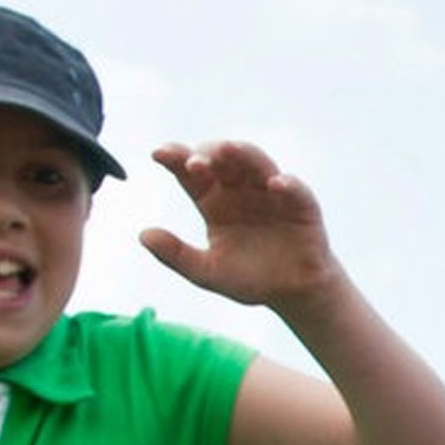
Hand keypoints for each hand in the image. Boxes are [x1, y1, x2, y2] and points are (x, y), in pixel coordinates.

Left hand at [141, 141, 340, 307]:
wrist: (292, 294)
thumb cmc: (249, 279)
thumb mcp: (206, 272)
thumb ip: (176, 255)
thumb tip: (143, 235)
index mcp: (214, 202)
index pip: (191, 173)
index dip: (175, 158)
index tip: (158, 154)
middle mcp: (240, 190)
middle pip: (222, 159)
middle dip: (207, 154)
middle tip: (194, 162)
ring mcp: (270, 194)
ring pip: (255, 162)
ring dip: (242, 154)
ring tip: (228, 151)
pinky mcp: (300, 205)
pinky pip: (295, 189)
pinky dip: (286, 183)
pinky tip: (274, 185)